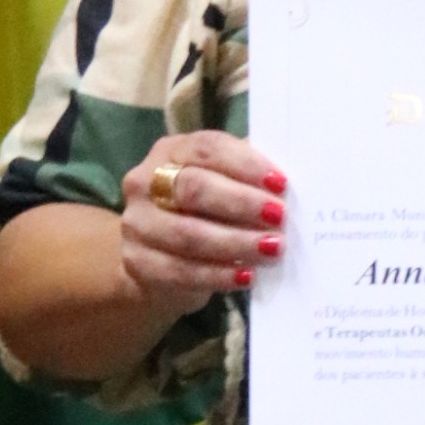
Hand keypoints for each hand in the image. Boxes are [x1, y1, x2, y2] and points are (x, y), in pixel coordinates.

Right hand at [118, 130, 286, 315]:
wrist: (161, 256)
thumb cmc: (205, 212)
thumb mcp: (223, 185)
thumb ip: (248, 179)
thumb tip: (287, 188)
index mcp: (172, 151)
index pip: (207, 148)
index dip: (245, 165)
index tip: (281, 184)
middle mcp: (146, 181)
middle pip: (194, 189)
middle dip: (242, 204)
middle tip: (280, 218)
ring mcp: (138, 222)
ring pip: (188, 234)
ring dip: (236, 244)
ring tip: (272, 250)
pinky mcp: (138, 261)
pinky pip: (182, 271)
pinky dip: (218, 275)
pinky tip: (246, 276)